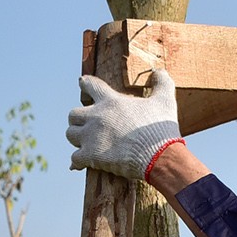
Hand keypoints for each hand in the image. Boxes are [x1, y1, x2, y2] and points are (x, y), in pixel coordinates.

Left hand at [67, 68, 183, 181]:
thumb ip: (162, 83)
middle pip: (73, 114)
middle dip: (79, 120)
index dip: (85, 84)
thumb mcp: (165, 101)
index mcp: (111, 101)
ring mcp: (91, 137)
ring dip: (77, 139)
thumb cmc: (160, 128)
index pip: (91, 85)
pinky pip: (74, 158)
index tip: (82, 83)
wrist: (158, 156)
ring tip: (85, 143)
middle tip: (87, 125)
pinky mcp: (90, 156)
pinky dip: (77, 162)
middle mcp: (96, 117)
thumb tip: (159, 71)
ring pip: (70, 134)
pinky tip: (80, 164)